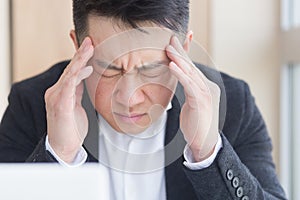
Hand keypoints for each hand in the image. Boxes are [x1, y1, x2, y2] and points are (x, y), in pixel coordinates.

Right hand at [45, 37, 93, 162]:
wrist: (64, 148)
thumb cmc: (71, 129)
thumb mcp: (76, 105)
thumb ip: (77, 91)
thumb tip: (84, 77)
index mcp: (61, 92)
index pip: (72, 71)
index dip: (80, 58)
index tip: (89, 46)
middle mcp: (56, 92)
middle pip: (70, 69)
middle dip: (81, 54)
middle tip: (90, 41)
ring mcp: (57, 98)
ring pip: (70, 74)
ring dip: (80, 60)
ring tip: (89, 48)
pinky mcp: (61, 106)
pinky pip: (68, 87)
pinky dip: (77, 75)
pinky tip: (85, 68)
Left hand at [166, 36, 219, 161]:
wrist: (205, 143)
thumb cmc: (196, 124)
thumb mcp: (192, 103)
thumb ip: (189, 90)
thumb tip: (182, 81)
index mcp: (206, 87)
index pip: (193, 68)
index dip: (184, 55)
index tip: (174, 43)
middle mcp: (209, 87)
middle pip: (192, 67)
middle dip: (181, 52)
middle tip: (170, 39)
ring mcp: (207, 94)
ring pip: (191, 73)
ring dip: (179, 59)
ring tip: (169, 48)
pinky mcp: (202, 101)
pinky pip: (189, 84)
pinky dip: (180, 74)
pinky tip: (172, 65)